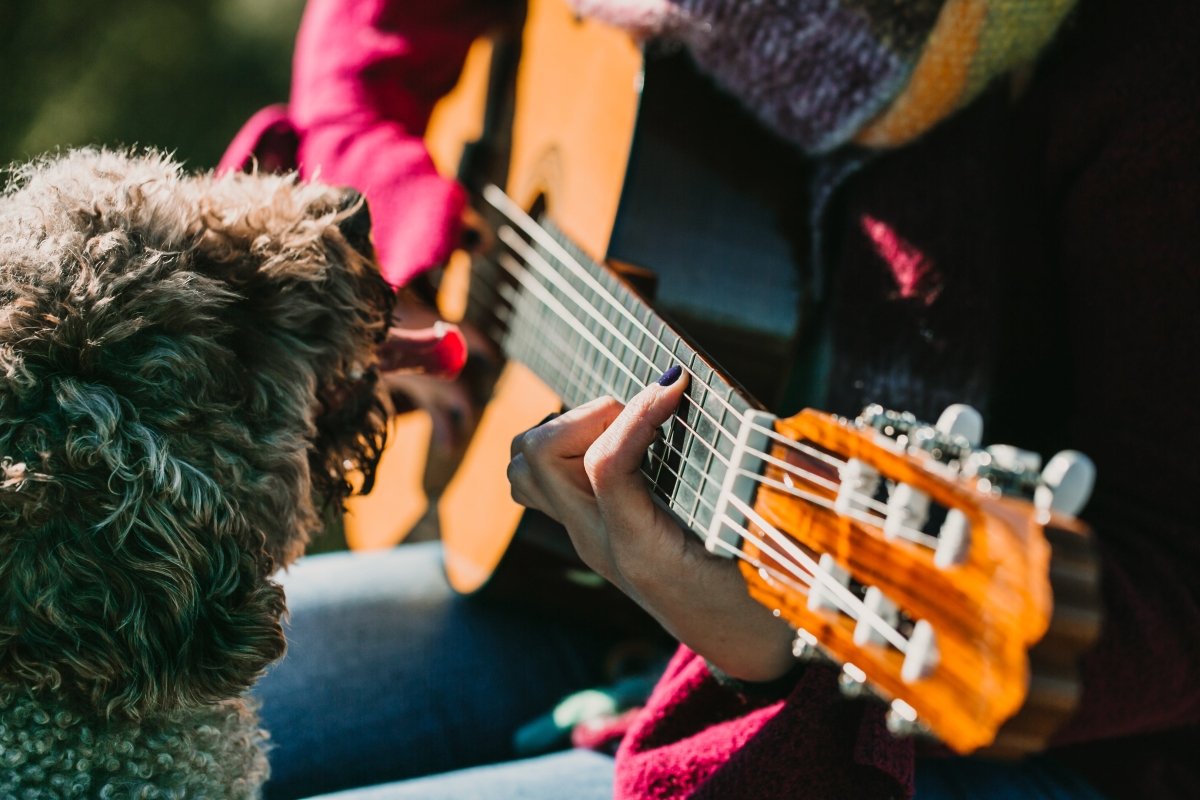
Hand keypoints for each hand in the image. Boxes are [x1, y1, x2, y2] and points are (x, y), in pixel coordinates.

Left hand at [508, 367, 795, 681]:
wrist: (746, 645)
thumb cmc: (763, 592)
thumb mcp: (761, 540)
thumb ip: (753, 478)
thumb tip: (727, 408)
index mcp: (641, 551)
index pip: (606, 464)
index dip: (640, 411)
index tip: (679, 381)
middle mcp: (599, 541)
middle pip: (539, 455)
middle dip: (590, 417)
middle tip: (648, 417)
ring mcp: (588, 536)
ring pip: (527, 465)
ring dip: (568, 430)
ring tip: (628, 429)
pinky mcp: (591, 528)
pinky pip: (545, 478)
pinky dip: (569, 444)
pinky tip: (623, 442)